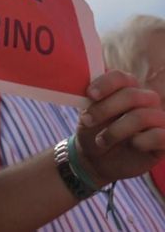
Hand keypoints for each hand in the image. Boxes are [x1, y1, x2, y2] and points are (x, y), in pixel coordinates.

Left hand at [75, 70, 164, 184]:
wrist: (96, 160)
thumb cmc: (93, 132)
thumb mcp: (86, 114)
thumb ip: (91, 98)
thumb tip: (81, 79)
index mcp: (125, 90)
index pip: (121, 78)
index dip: (106, 84)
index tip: (90, 95)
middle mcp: (145, 102)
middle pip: (132, 95)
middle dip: (106, 109)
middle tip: (88, 121)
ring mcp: (157, 120)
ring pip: (144, 116)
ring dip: (117, 130)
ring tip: (101, 140)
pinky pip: (161, 136)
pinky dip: (142, 141)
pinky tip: (133, 144)